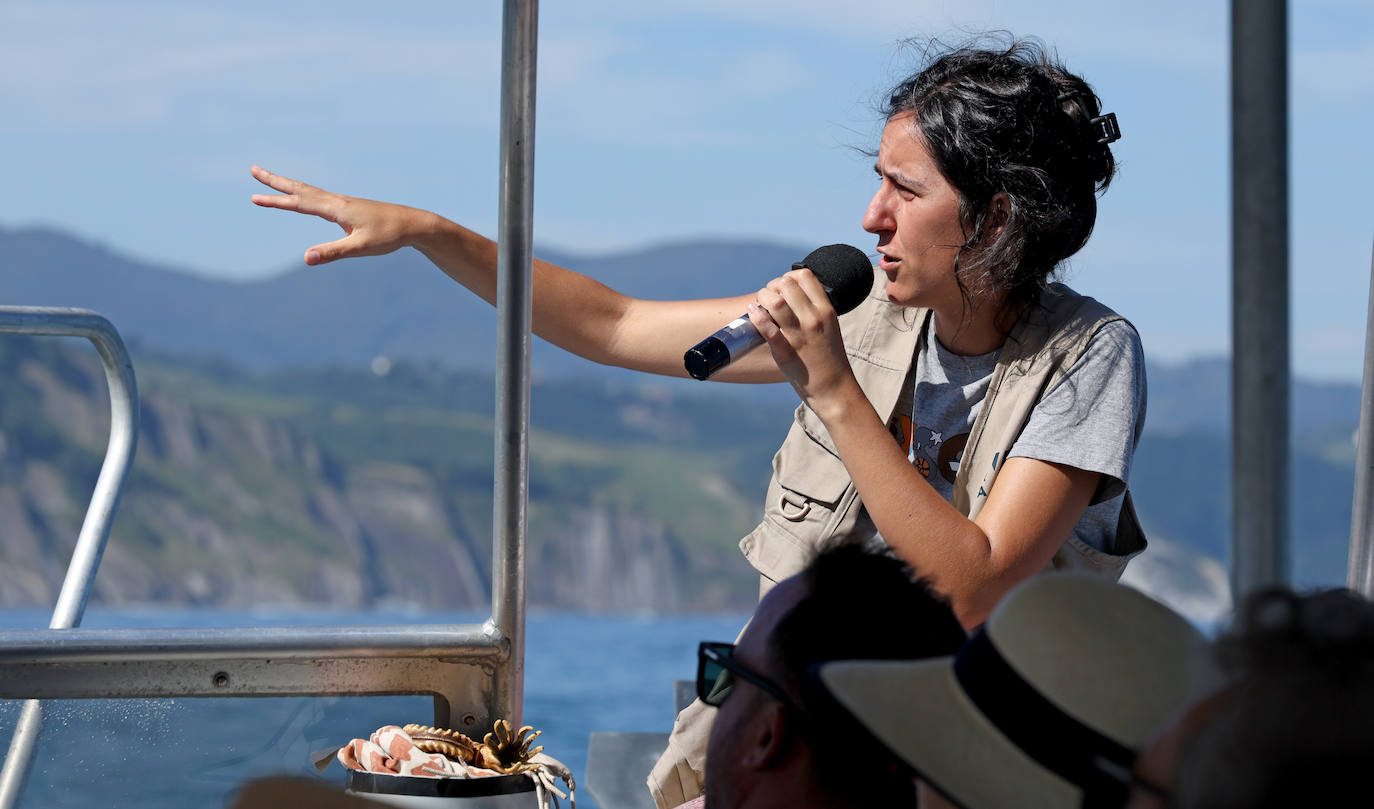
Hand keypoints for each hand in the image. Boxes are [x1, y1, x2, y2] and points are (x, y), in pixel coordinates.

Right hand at [249, 165, 434, 264]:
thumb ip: (332, 253)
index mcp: (337, 209)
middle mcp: (337, 202)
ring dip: (289, 186)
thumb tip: (306, 258)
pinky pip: (320, 199)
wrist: (413, 224)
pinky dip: (305, 194)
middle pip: (300, 189)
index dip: (276, 201)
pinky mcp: (350, 209)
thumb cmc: (389, 236)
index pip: (299, 203)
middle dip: (276, 181)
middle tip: (254, 170)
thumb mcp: (360, 248)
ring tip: (272, 181)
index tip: (254, 197)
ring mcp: (344, 204)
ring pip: (310, 192)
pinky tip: (306, 199)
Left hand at [748, 268, 859, 414]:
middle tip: (768, 298)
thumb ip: (814, 310)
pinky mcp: (787, 352)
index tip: (782, 288)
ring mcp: (800, 335)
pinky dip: (757, 317)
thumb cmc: (830, 358)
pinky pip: (769, 329)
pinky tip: (753, 313)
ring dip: (763, 298)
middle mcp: (814, 319)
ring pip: (776, 302)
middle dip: (772, 287)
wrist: (835, 389)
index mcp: (826, 310)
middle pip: (786, 284)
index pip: (805, 276)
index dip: (788, 276)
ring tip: (760, 306)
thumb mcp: (829, 327)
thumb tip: (791, 296)